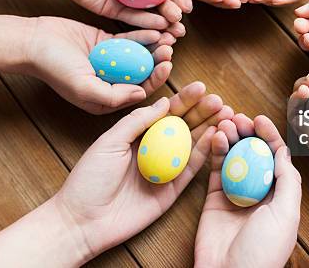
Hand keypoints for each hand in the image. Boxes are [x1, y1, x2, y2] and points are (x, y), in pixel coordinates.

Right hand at [25, 16, 174, 113]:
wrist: (34, 42)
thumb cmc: (55, 68)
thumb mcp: (84, 88)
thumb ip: (113, 95)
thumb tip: (142, 95)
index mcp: (108, 99)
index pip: (139, 91)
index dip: (156, 79)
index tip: (167, 66)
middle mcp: (112, 82)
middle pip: (143, 73)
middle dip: (158, 62)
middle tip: (169, 50)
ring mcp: (111, 62)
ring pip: (139, 55)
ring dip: (154, 48)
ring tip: (168, 37)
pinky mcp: (107, 43)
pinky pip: (130, 40)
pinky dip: (142, 36)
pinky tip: (155, 30)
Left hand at [48, 0, 191, 35]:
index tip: (189, 6)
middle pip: (161, 1)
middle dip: (174, 11)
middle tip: (182, 19)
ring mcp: (127, 0)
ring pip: (150, 13)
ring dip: (164, 21)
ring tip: (175, 27)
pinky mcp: (114, 12)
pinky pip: (133, 20)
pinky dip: (146, 23)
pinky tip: (159, 26)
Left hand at [51, 82, 233, 257]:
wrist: (82, 221)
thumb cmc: (89, 178)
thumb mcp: (110, 142)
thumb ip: (137, 121)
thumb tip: (164, 102)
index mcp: (138, 135)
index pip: (166, 113)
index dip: (184, 100)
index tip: (201, 87)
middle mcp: (154, 149)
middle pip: (183, 126)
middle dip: (202, 112)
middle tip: (218, 100)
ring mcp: (165, 169)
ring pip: (192, 145)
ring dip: (209, 129)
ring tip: (225, 115)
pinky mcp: (172, 190)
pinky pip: (192, 169)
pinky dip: (205, 153)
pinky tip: (215, 137)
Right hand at [195, 114, 300, 267]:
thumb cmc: (263, 251)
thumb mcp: (286, 214)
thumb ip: (288, 181)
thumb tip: (284, 152)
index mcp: (280, 196)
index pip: (276, 158)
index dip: (269, 136)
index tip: (260, 119)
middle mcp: (258, 192)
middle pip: (253, 153)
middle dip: (247, 132)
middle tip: (238, 117)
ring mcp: (235, 193)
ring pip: (233, 156)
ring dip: (230, 137)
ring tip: (226, 122)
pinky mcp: (214, 197)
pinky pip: (215, 169)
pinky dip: (215, 150)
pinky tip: (216, 136)